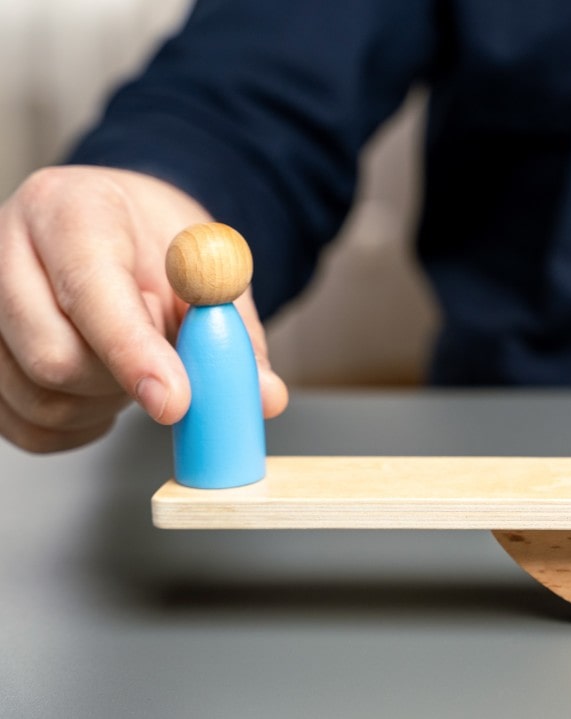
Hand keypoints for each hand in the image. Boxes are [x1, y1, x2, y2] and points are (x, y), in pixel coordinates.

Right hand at [0, 166, 287, 452]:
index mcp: (66, 210)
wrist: (121, 230)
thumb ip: (234, 331)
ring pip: (38, 400)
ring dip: (103, 403)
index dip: (134, 353)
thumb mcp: (209, 269)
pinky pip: (23, 427)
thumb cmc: (160, 246)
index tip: (176, 401)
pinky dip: (76, 426)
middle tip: (163, 362)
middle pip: (53, 357)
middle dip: (122, 381)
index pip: (90, 290)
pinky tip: (103, 390)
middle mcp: (3, 253)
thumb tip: (262, 395)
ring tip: (131, 360)